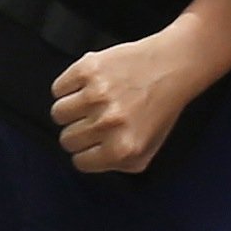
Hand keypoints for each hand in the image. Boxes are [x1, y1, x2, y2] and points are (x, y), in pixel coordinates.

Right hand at [52, 29, 212, 174]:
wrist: (172, 66)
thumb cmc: (162, 105)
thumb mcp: (149, 148)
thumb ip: (119, 164)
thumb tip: (91, 162)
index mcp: (123, 148)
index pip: (80, 162)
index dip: (86, 152)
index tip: (93, 143)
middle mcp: (108, 123)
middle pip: (67, 139)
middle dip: (79, 131)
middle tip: (96, 120)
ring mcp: (96, 95)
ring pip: (58, 113)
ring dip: (71, 109)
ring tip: (91, 102)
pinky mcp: (88, 70)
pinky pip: (59, 88)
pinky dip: (68, 87)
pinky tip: (88, 85)